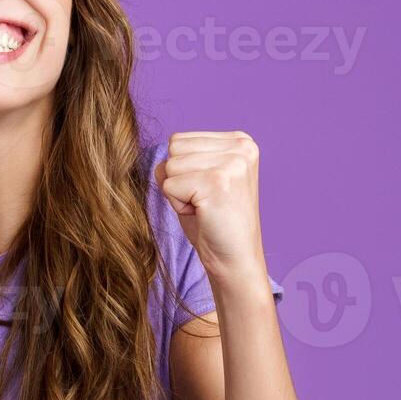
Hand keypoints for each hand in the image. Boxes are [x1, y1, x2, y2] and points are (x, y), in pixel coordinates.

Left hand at [156, 131, 267, 285]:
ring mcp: (232, 163)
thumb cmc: (215, 223)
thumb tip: (159, 161)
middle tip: (204, 202)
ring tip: (204, 208)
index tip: (208, 192)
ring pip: (170, 166)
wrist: (235, 260)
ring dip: (178, 193)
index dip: (184, 171)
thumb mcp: (199, 179)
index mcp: (240, 141)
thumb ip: (181, 160)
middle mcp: (241, 146)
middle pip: (174, 148)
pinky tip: (202, 215)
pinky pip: (169, 186)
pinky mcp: (218, 182)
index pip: (180, 139)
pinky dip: (178, 205)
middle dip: (179, 179)